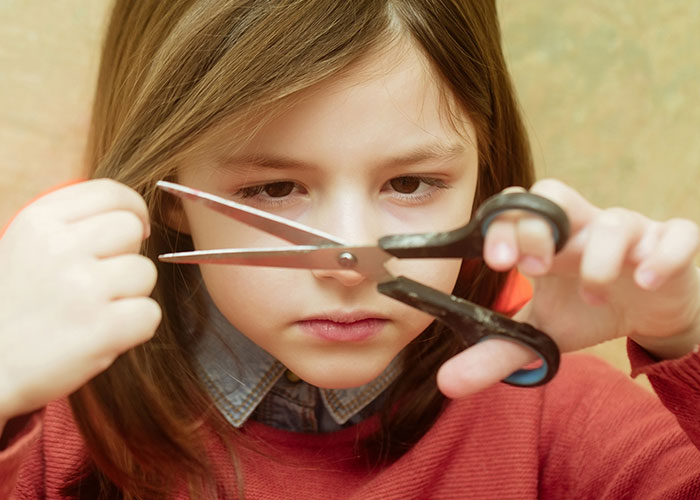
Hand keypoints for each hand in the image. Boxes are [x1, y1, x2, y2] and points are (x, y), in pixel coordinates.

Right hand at [0, 179, 159, 424]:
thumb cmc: (11, 309)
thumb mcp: (23, 247)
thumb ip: (70, 225)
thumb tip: (132, 215)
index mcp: (38, 221)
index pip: (111, 193)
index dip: (133, 210)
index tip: (136, 230)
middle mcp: (60, 248)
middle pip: (131, 229)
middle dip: (125, 254)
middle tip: (100, 282)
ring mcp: (83, 287)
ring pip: (146, 272)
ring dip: (130, 294)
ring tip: (94, 312)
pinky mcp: (102, 328)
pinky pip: (150, 314)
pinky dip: (134, 329)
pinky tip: (102, 336)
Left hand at [438, 179, 699, 397]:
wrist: (652, 311)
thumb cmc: (590, 309)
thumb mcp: (543, 331)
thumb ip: (497, 352)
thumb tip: (447, 384)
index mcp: (548, 240)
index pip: (515, 210)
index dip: (502, 226)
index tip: (496, 262)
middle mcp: (584, 227)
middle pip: (556, 196)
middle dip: (538, 228)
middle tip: (533, 268)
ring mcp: (632, 233)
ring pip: (615, 222)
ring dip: (597, 258)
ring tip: (590, 297)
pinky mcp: (673, 245)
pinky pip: (676, 236)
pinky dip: (661, 255)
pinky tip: (644, 281)